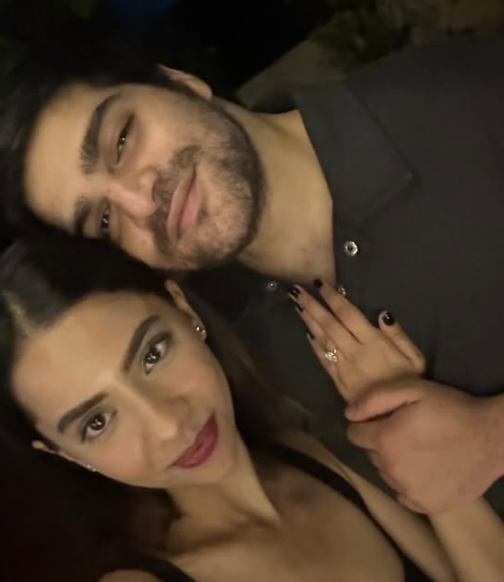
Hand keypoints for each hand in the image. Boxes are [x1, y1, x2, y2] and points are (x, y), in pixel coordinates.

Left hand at [290, 281, 424, 400]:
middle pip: (329, 324)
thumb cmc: (408, 383)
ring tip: (297, 305)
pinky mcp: (337, 380)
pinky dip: (314, 346)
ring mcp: (343, 366)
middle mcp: (354, 351)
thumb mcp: (415, 358)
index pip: (348, 314)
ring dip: (308, 321)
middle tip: (296, 290)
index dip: (332, 298)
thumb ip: (398, 335)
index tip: (320, 284)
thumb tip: (383, 313)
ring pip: (322, 339)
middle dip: (312, 305)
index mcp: (373, 342)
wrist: (395, 417)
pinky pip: (323, 360)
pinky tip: (306, 334)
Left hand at [346, 378, 502, 512]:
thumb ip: (374, 399)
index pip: (355, 435)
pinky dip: (409, 482)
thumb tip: (348, 414)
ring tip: (420, 450)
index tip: (383, 420)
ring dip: (395, 462)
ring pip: (386, 473)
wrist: (491, 439)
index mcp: (384, 440)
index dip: (366, 425)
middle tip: (407, 432)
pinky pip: (402, 493)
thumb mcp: (412, 390)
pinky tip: (427, 469)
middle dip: (382, 443)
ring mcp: (407, 490)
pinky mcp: (424, 505)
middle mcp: (391, 469)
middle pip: (372, 454)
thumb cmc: (450, 409)